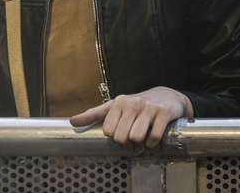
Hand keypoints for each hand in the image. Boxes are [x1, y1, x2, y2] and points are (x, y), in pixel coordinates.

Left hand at [70, 87, 194, 154]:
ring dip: (140, 143)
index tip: (121, 133)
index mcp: (119, 101)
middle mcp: (133, 103)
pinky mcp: (163, 112)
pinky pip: (153, 137)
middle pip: (121, 136)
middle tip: (132, 139)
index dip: (115, 137)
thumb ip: (95, 114)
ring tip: (142, 138)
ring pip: (136, 137)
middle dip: (127, 143)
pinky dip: (151, 143)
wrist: (167, 96)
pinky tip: (152, 138)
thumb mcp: (116, 106)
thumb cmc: (138, 104)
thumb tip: (72, 121)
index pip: (109, 131)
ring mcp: (149, 107)